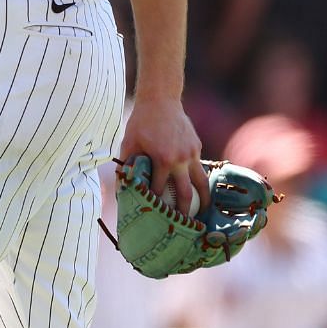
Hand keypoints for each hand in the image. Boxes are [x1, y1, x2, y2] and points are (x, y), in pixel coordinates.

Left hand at [119, 95, 208, 214]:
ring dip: (203, 200)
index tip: (155, 217)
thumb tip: (123, 185)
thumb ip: (128, 165)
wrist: (161, 100)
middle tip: (185, 227)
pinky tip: (199, 191)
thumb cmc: (140, 122)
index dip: (156, 204)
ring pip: (201, 183)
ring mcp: (192, 154)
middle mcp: (181, 160)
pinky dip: (200, 181)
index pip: (159, 190)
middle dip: (185, 212)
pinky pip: (200, 169)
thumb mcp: (129, 143)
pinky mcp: (197, 148)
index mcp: (163, 160)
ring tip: (203, 215)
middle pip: (186, 194)